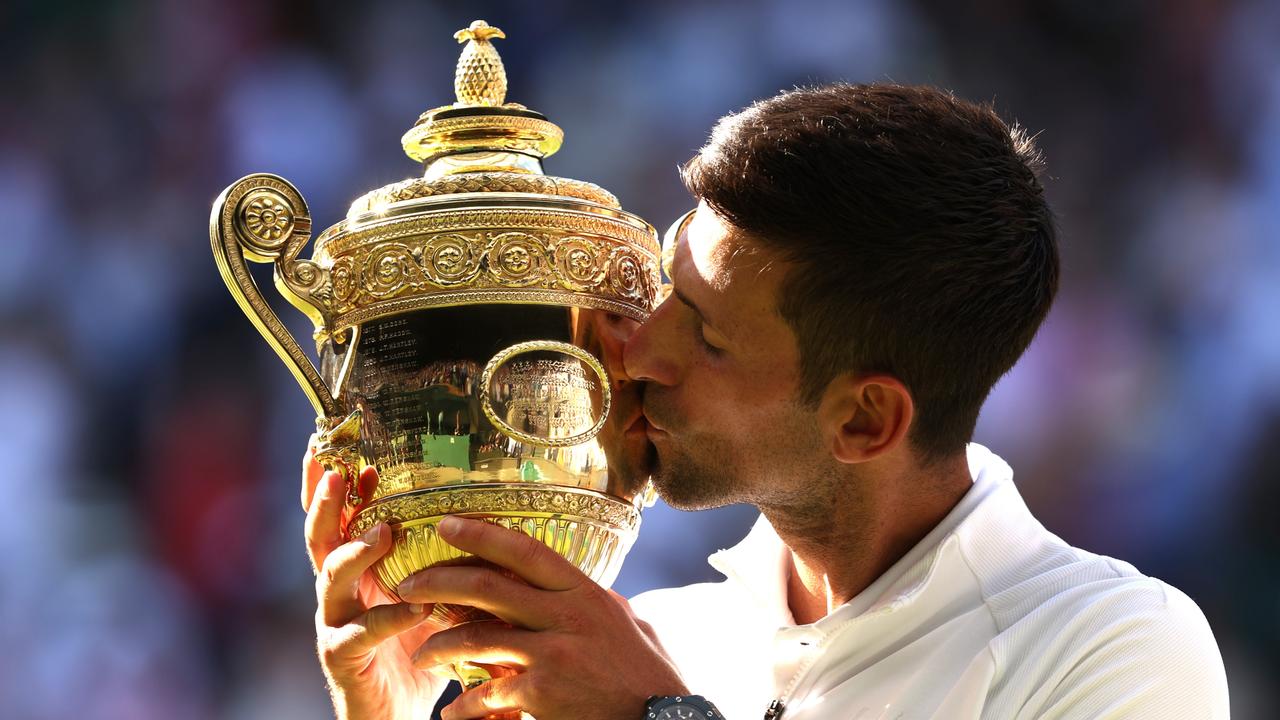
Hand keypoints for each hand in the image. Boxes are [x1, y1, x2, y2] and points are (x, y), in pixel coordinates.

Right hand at [302, 444, 447, 719]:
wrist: (393, 715)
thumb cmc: (412, 652)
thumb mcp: (428, 598)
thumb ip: (440, 565)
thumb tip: (479, 521)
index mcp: (355, 573)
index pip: (341, 520)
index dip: (341, 488)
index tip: (357, 454)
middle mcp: (337, 592)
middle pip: (320, 537)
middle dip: (326, 503)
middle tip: (341, 473)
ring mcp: (335, 624)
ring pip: (330, 578)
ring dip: (355, 551)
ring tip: (381, 532)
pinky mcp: (343, 658)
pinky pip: (361, 632)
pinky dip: (390, 617)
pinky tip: (416, 606)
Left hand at [398, 516, 688, 719]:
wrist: (661, 718)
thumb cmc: (645, 674)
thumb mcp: (625, 623)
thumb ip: (592, 602)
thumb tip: (571, 585)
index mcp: (584, 592)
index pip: (526, 551)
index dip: (482, 534)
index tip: (446, 523)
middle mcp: (566, 615)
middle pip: (488, 588)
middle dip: (440, 581)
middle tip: (408, 586)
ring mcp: (553, 652)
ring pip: (477, 637)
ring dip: (440, 645)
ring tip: (422, 655)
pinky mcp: (543, 691)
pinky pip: (487, 692)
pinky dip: (464, 705)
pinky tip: (452, 711)